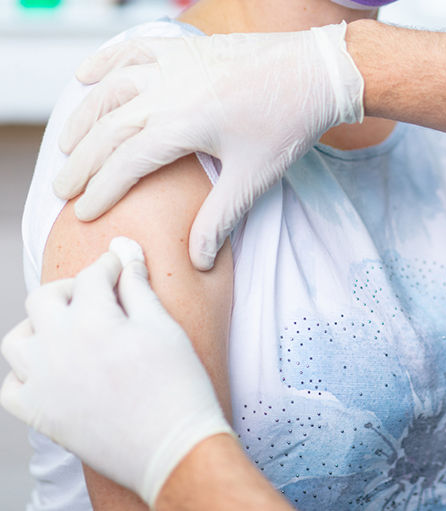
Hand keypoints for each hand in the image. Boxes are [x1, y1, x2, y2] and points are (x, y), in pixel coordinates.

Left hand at [0, 238, 233, 508]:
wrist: (173, 445)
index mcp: (94, 322)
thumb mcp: (165, 327)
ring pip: (17, 339)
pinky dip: (25, 372)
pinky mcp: (39, 414)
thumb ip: (138, 287)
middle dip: (71, 288)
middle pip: (43, 298)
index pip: (91, 276)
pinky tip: (54, 368)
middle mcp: (58, 349)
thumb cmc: (178, 385)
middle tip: (97, 295)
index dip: (110, 265)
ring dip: (40, 326)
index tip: (122, 266)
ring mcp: (42, 384)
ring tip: (70, 329)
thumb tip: (125, 251)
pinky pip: (11, 386)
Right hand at [53, 23, 364, 269]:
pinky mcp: (186, 46)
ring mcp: (174, 63)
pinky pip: (133, 50)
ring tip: (68, 145)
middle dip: (81, 162)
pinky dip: (105, 62)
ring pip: (110, 89)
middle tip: (63, 190)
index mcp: (181, 124)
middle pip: (106, 129)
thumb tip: (198, 262)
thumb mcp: (254, 177)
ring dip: (84, 117)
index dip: (100, 190)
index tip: (84, 213)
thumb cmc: (289, 124)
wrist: (319, 71)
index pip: (124, 163)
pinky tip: (87, 77)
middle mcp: (167, 89)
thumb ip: (220, 219)